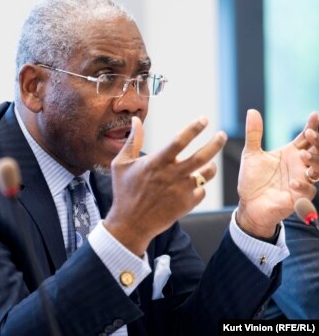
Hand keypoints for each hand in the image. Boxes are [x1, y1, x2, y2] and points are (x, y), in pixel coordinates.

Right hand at [104, 116, 226, 254]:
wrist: (130, 224)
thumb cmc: (124, 192)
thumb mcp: (121, 164)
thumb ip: (132, 141)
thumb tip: (136, 120)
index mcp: (156, 163)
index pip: (180, 140)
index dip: (194, 128)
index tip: (204, 120)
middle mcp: (172, 175)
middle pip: (202, 155)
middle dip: (215, 143)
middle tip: (222, 134)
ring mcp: (181, 190)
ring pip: (207, 173)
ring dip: (211, 165)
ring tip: (209, 162)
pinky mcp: (187, 204)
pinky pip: (202, 190)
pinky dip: (200, 186)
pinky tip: (194, 184)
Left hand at [236, 110, 318, 237]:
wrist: (248, 203)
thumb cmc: (252, 179)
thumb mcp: (251, 154)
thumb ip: (254, 134)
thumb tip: (251, 111)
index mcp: (291, 153)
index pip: (306, 137)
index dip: (312, 126)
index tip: (314, 115)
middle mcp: (300, 165)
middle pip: (317, 151)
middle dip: (317, 142)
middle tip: (310, 134)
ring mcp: (302, 180)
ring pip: (317, 169)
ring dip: (314, 161)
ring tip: (303, 155)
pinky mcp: (299, 197)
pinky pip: (307, 191)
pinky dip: (302, 186)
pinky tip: (292, 182)